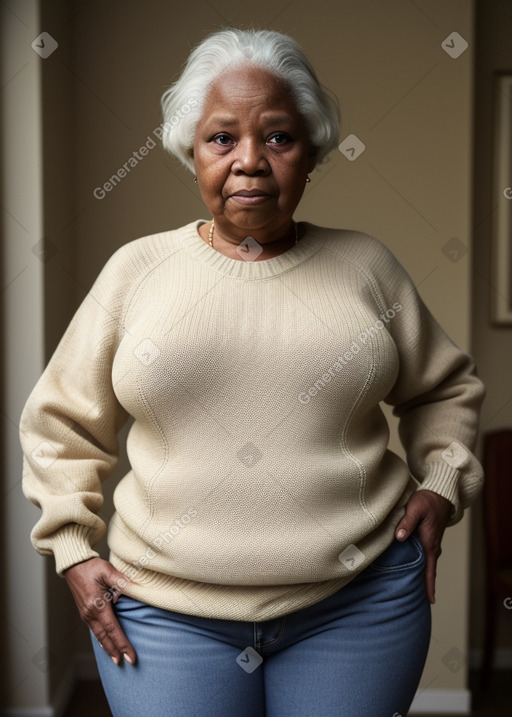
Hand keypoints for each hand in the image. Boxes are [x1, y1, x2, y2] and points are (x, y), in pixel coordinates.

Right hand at [63, 557, 136, 665]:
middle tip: (126, 663)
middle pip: (105, 638)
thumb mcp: (108, 570)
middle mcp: (90, 614)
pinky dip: (101, 639)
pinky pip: (94, 630)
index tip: (131, 657)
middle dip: (116, 651)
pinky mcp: (85, 612)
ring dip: (108, 648)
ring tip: (116, 659)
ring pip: (98, 636)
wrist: (73, 564)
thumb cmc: (91, 566)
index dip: (122, 644)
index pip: (113, 630)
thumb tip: (136, 589)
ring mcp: (86, 614)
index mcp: (97, 606)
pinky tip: (105, 644)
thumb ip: (122, 581)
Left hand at [394, 490, 452, 604]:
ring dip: (420, 574)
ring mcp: (431, 542)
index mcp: (429, 543)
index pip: (430, 569)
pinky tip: (410, 566)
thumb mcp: (416, 508)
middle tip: (418, 600)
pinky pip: (423, 555)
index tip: (430, 601)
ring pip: (425, 563)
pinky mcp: (428, 537)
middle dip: (423, 584)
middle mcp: (432, 546)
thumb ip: (406, 522)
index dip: (429, 585)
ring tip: (412, 587)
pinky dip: (418, 563)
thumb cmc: (428, 500)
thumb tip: (399, 537)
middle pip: (427, 570)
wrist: (440, 493)